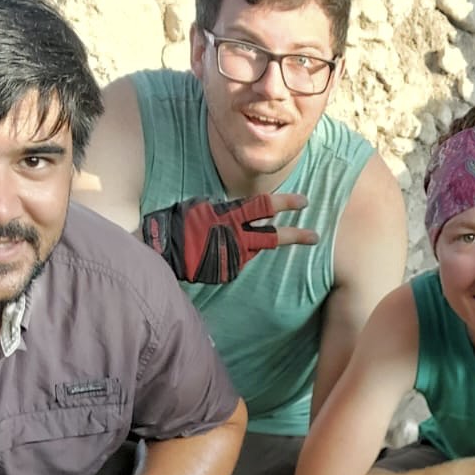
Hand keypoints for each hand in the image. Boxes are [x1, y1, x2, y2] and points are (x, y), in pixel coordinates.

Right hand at [141, 191, 317, 282]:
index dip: (286, 203)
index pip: (264, 206)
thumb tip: (235, 214)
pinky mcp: (228, 272)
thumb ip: (224, 211)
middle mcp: (236, 237)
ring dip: (269, 247)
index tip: (304, 203)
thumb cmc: (176, 225)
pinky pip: (237, 262)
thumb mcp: (201, 208)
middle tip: (315, 236)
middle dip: (296, 235)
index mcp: (230, 215)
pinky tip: (220, 254)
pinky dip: (235, 257)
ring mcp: (233, 257)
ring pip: (258, 251)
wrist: (160, 252)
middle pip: (273, 237)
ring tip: (280, 244)